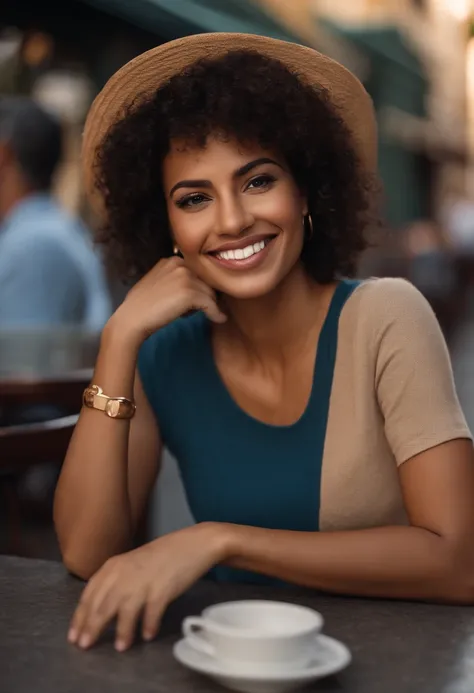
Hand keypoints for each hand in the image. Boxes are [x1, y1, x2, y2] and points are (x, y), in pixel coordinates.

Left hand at [67, 522, 229, 651]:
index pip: (90, 594)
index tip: (74, 635)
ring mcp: (144, 580)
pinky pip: (152, 612)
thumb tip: (99, 610)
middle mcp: (125, 573)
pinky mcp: (163, 588)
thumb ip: (115, 582)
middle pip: (102, 604)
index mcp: (113, 566)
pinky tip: (148, 635)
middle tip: (85, 646)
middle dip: (92, 627)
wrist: (191, 544)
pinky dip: (148, 625)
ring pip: (125, 610)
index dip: (80, 616)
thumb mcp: (130, 564)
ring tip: (120, 647)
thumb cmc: (160, 556)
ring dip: (121, 631)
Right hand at [113, 256, 226, 343]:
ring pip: (211, 294)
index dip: (197, 288)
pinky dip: (216, 313)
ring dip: (205, 306)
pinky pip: (212, 305)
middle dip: (202, 296)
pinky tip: (219, 319)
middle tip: (186, 310)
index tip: (189, 301)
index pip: (198, 273)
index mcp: (172, 260)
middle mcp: (180, 264)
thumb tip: (199, 288)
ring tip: (186, 314)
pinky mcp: (190, 293)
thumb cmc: (142, 306)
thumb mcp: (158, 282)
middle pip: (206, 282)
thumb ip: (175, 279)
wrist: (132, 318)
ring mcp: (186, 277)